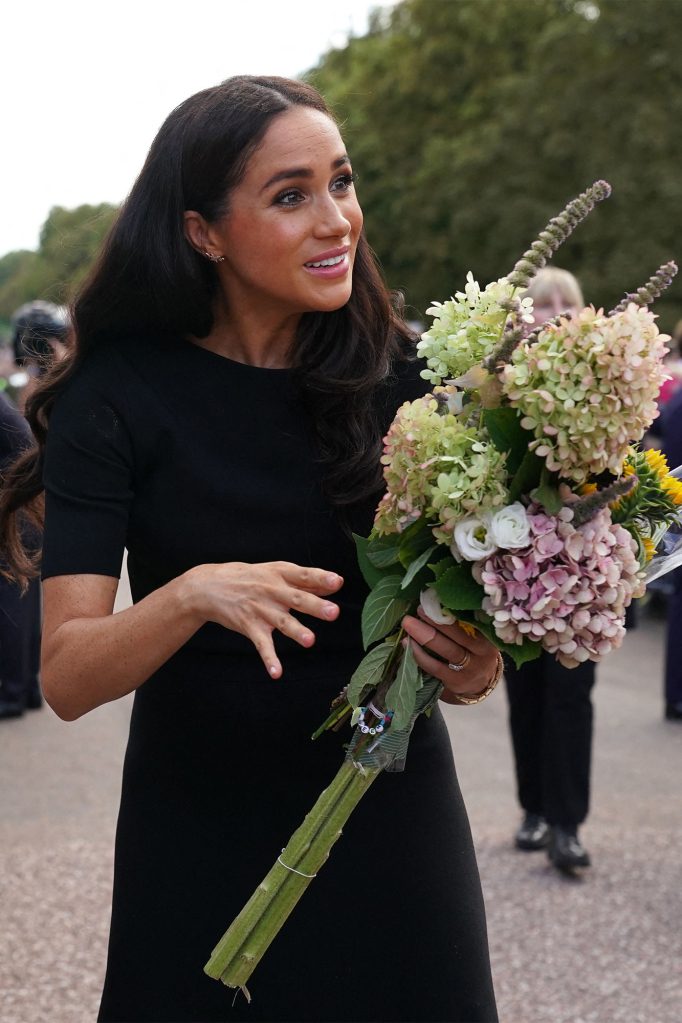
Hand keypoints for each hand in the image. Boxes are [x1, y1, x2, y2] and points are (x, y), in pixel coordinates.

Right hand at [183, 561, 342, 678]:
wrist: (209, 586)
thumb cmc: (250, 577)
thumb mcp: (276, 571)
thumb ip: (305, 580)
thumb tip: (335, 584)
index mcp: (280, 574)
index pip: (304, 575)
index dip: (321, 578)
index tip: (337, 582)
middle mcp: (272, 591)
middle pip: (296, 599)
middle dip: (315, 606)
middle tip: (334, 612)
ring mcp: (260, 609)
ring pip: (281, 621)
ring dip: (296, 631)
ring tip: (310, 641)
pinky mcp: (249, 626)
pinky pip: (262, 644)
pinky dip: (269, 659)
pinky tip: (276, 672)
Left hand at [401, 607, 498, 703]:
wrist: (480, 684)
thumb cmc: (473, 650)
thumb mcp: (477, 636)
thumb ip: (463, 622)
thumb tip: (433, 602)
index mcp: (488, 634)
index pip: (472, 619)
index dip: (453, 609)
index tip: (435, 598)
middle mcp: (483, 651)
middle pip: (459, 634)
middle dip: (437, 620)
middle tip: (419, 608)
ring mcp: (470, 669)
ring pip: (447, 650)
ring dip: (425, 635)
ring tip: (408, 624)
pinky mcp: (456, 681)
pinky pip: (435, 667)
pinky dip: (420, 655)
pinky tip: (408, 644)